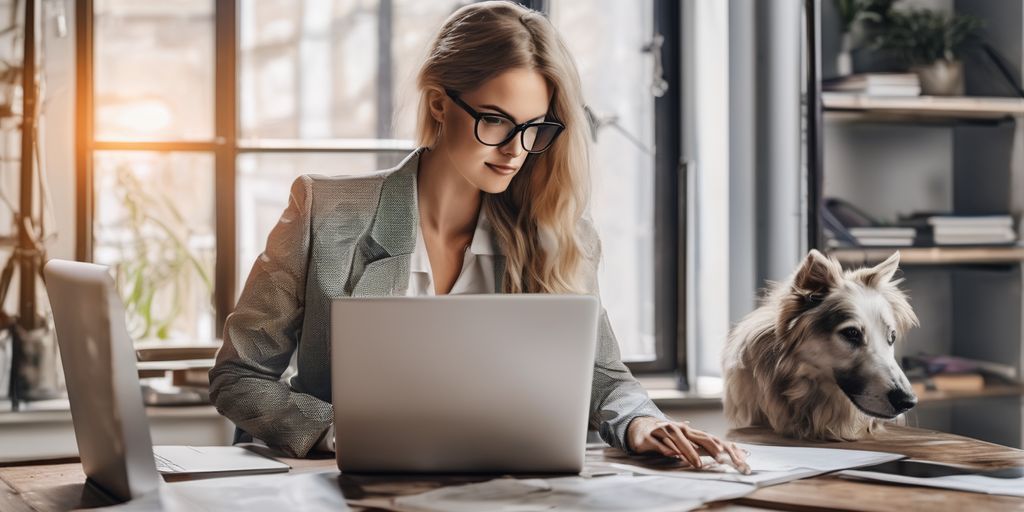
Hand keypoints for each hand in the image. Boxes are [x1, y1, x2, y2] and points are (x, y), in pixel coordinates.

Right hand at [626, 416, 748, 472]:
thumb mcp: (680, 437)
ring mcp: (661, 431)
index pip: (703, 436)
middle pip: (693, 437)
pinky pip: (658, 444)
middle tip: (718, 457)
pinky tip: (671, 453)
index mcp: (685, 430)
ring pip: (676, 439)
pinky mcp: (648, 438)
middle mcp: (675, 429)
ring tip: (697, 462)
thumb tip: (716, 446)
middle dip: (707, 447)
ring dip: (688, 450)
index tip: (727, 454)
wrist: (638, 426)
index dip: (716, 444)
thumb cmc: (662, 434)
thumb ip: (695, 443)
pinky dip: (665, 448)